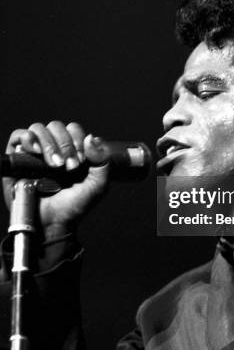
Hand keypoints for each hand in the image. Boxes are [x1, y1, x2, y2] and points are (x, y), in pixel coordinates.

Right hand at [3, 121, 109, 240]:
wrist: (52, 223)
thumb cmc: (74, 206)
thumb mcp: (97, 185)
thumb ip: (102, 161)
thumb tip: (92, 138)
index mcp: (71, 150)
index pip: (73, 129)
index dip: (77, 139)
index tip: (81, 160)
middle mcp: (52, 148)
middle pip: (56, 126)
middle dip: (65, 144)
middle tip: (68, 166)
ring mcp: (34, 152)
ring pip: (38, 129)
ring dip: (48, 143)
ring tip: (53, 164)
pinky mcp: (17, 159)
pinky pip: (17, 137)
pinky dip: (27, 138)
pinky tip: (35, 151)